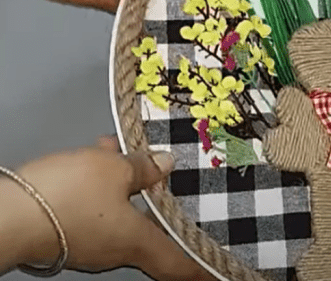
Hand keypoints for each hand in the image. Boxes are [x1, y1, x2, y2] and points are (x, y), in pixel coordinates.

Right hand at [5, 137, 215, 279]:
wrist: (4, 215)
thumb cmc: (66, 196)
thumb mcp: (112, 169)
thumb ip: (144, 168)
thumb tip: (166, 165)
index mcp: (137, 241)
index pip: (179, 263)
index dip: (201, 268)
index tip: (222, 273)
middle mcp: (115, 249)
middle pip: (150, 230)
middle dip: (159, 200)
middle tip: (168, 177)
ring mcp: (88, 244)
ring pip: (120, 210)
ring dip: (125, 181)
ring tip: (120, 149)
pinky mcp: (64, 232)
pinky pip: (95, 207)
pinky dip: (101, 184)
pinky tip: (96, 154)